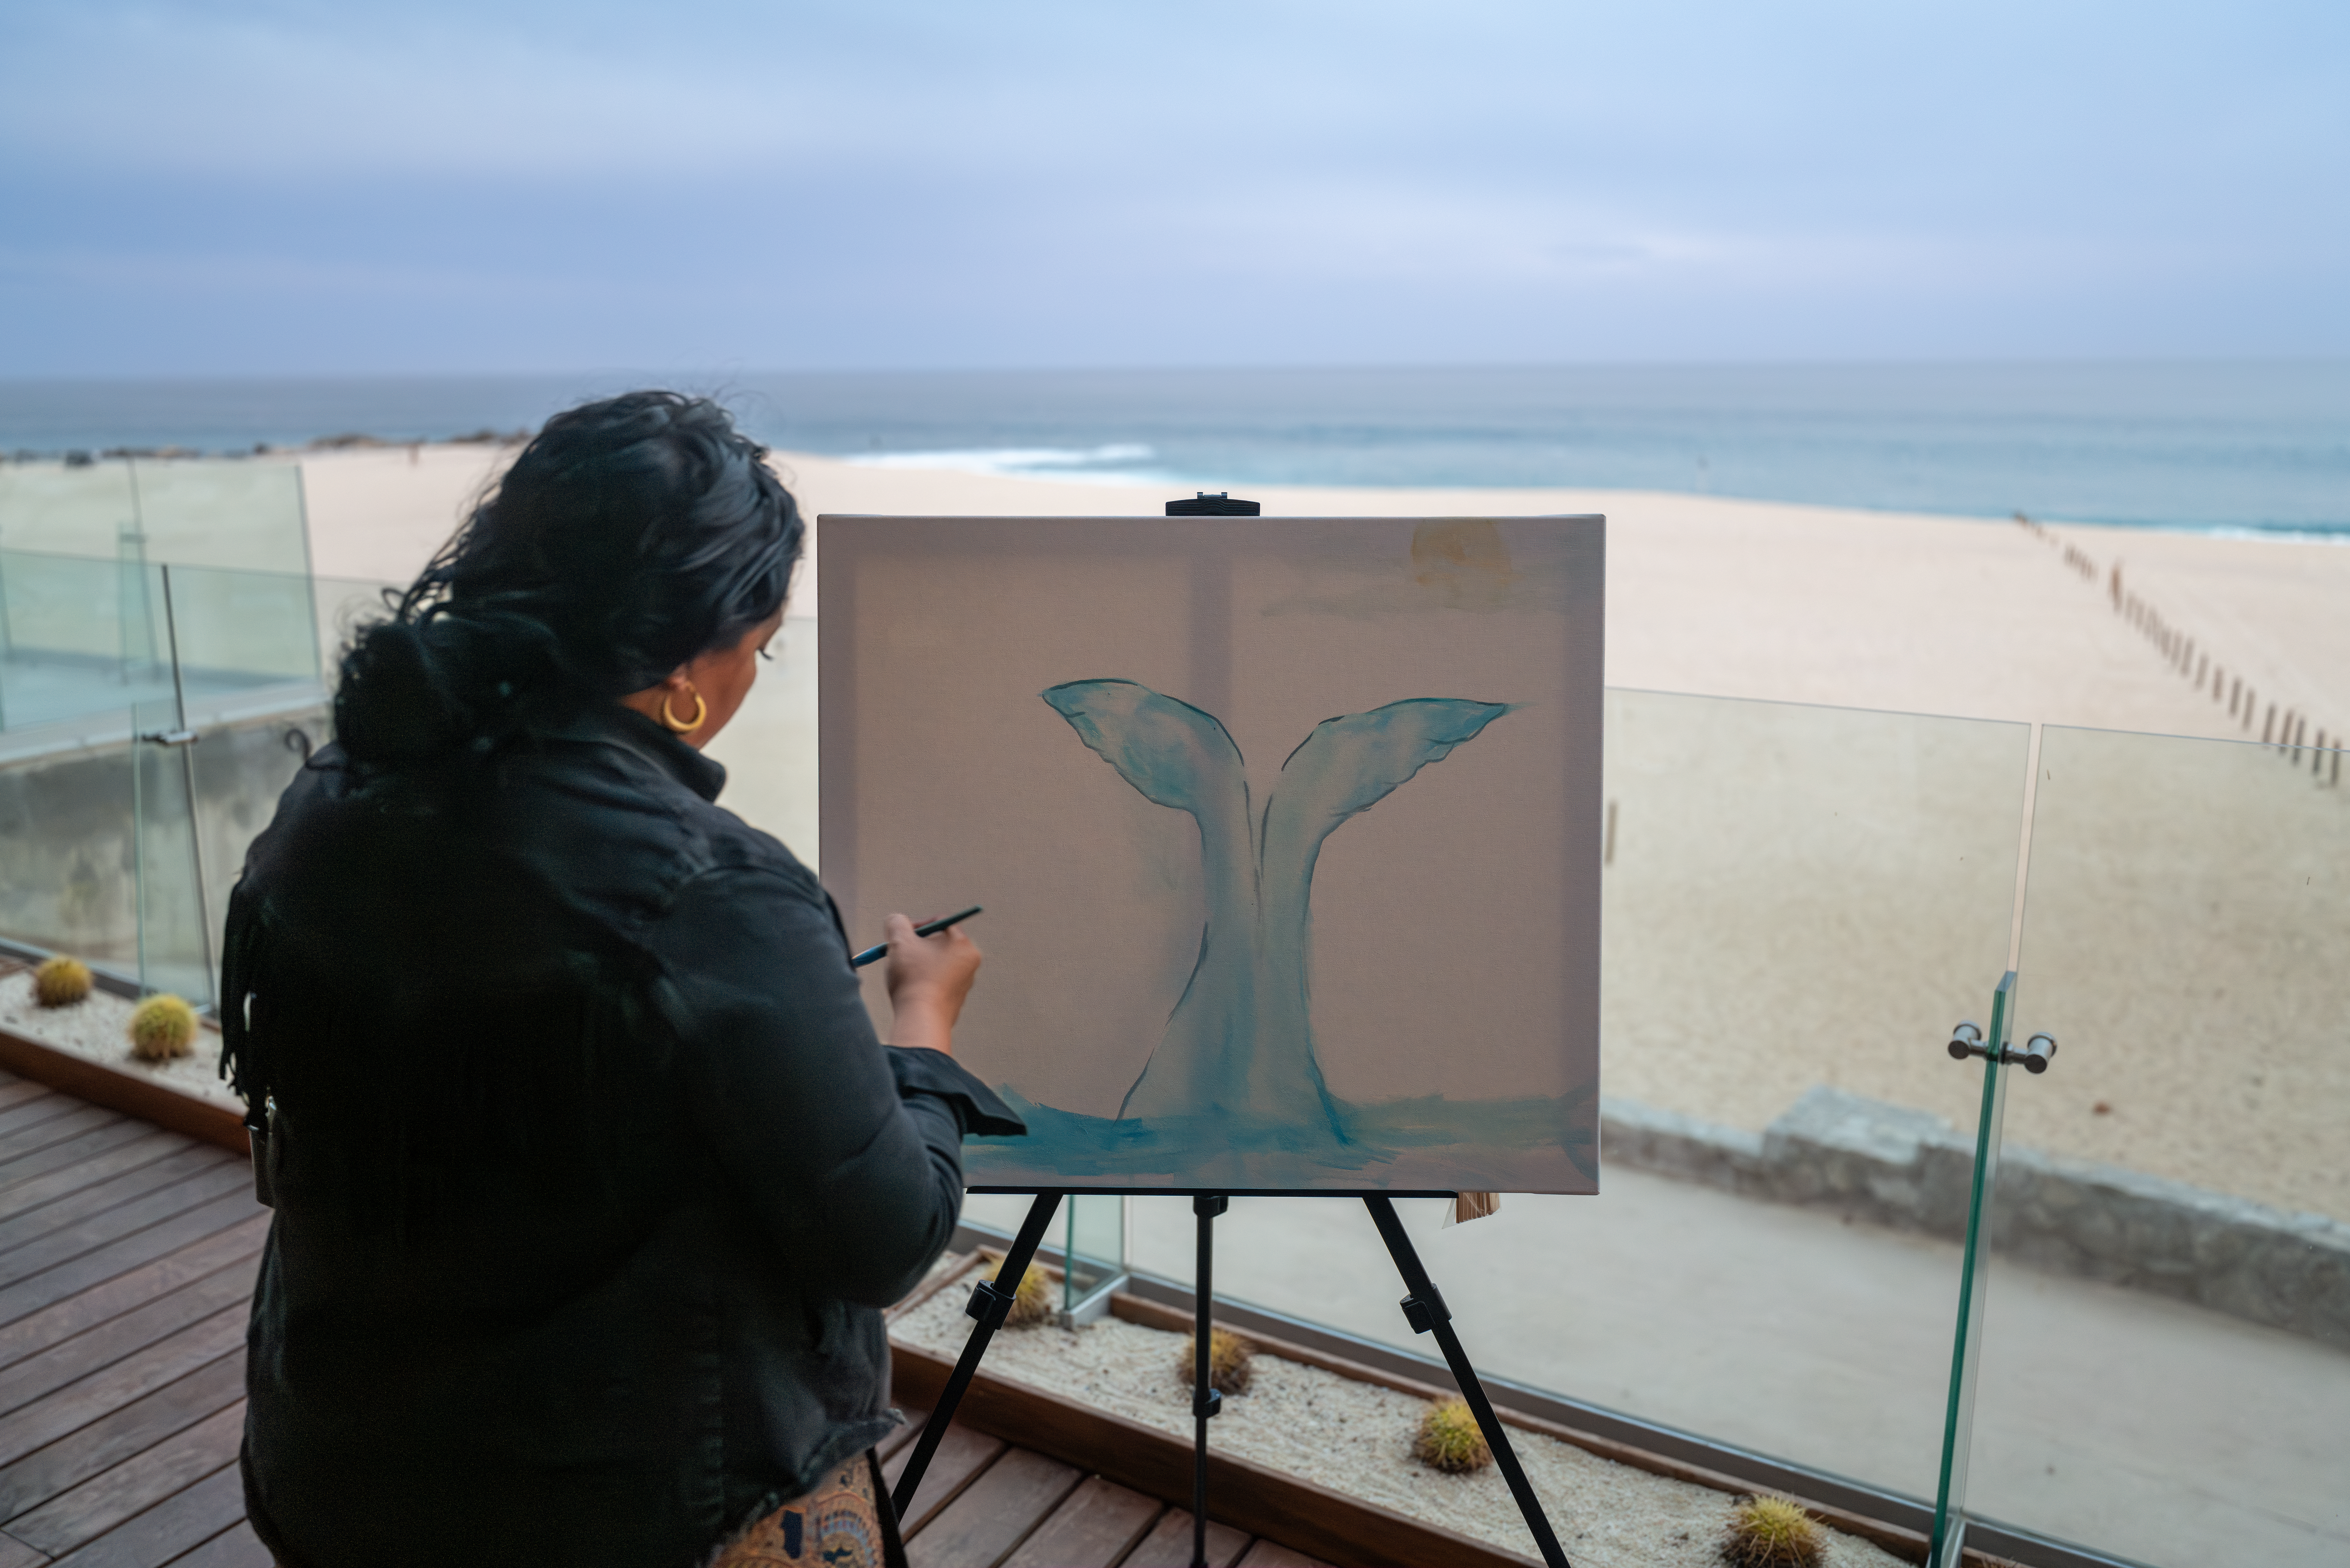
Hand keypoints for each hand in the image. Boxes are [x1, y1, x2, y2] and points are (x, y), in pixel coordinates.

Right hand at [882, 912, 980, 1054]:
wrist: (921, 1021)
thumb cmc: (913, 978)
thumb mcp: (899, 941)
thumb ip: (896, 923)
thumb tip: (896, 920)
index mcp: (963, 945)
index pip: (940, 922)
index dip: (916, 925)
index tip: (901, 937)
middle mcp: (970, 964)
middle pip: (939, 944)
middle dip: (916, 947)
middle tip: (900, 954)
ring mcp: (964, 985)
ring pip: (936, 965)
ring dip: (918, 965)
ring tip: (905, 976)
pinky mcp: (955, 1002)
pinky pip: (936, 984)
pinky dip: (922, 983)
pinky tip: (911, 992)